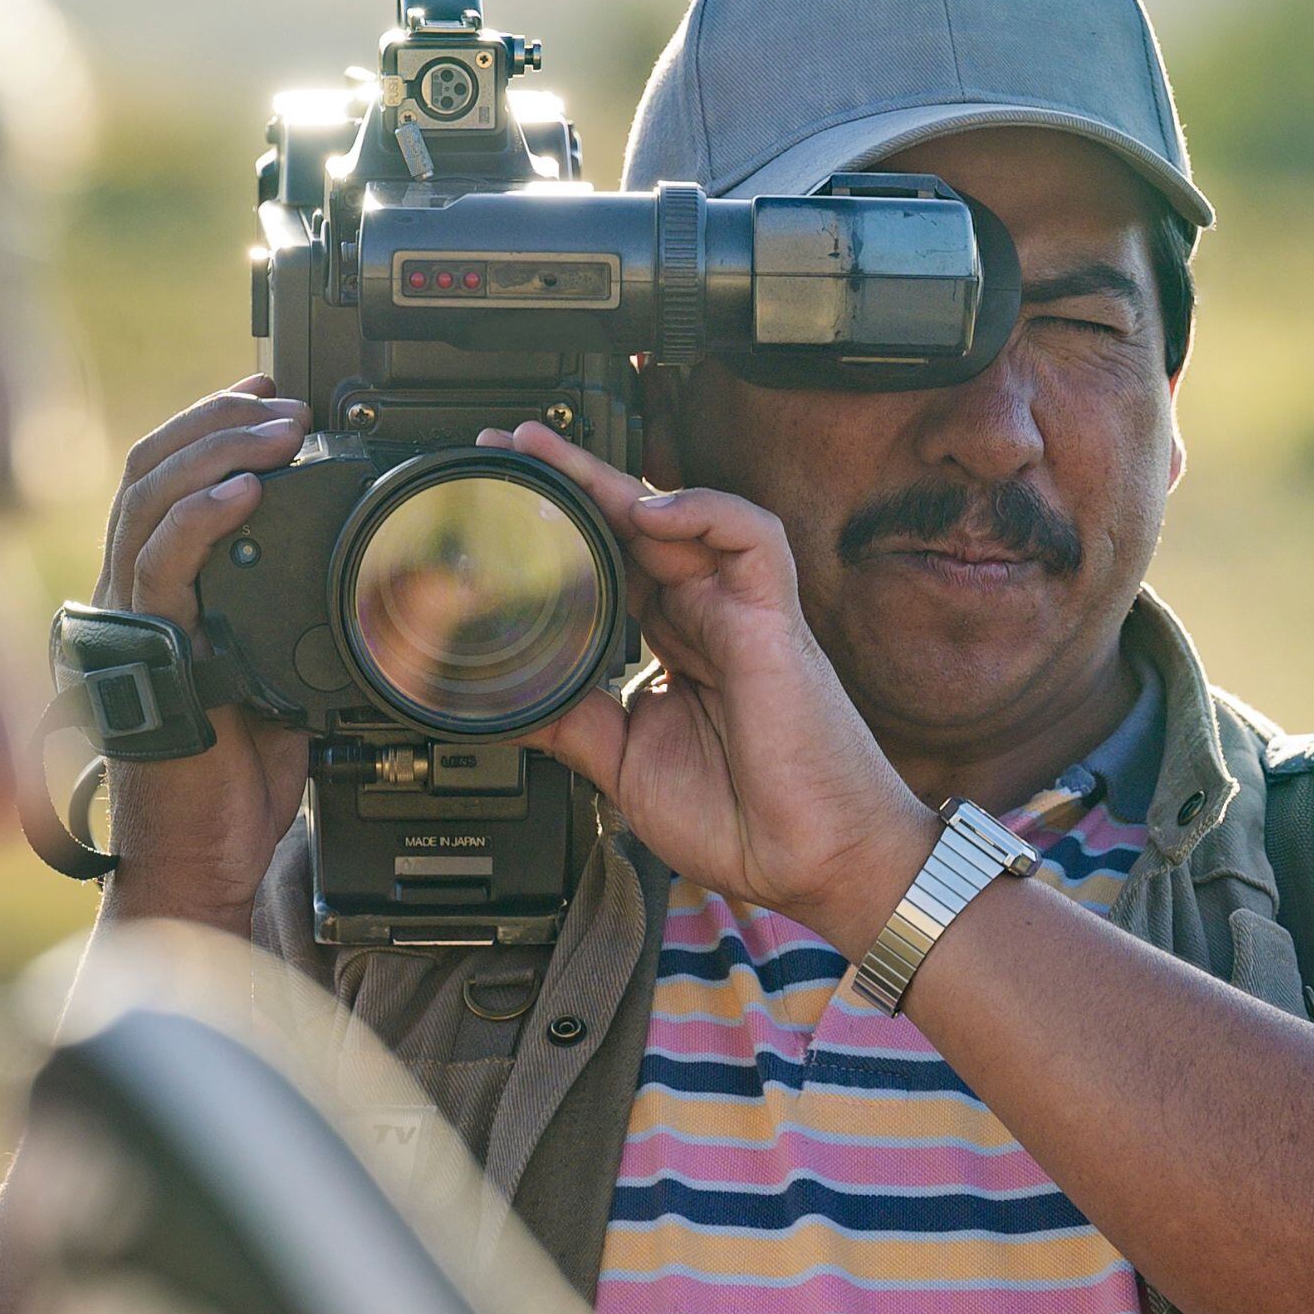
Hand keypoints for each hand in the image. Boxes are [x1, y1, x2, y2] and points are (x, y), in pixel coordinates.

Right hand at [92, 373, 311, 930]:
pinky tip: (244, 488)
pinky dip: (201, 515)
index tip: (275, 396)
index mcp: (164, 590)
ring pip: (149, 497)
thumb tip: (384, 573)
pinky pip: (161, 564)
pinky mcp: (144, 651)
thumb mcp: (286, 673)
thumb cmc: (237, 776)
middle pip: (153, 468)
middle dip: (218, 417)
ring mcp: (134, 619)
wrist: (207, 854)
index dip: (214, 425)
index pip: (170, 480)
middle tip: (284, 398)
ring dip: (217, 448)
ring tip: (276, 428)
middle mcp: (137, 594)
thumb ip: (305, 616)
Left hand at [480, 422, 938, 958]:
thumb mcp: (623, 763)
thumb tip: (503, 703)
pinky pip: (751, 536)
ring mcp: (741, 612)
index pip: (613, 561)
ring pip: (686, 514)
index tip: (506, 506)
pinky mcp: (775, 619)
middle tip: (511, 449)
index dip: (564, 527)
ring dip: (618, 480)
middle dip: (575, 479)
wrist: (810, 863)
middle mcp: (706, 616)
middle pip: (638, 524)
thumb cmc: (743, 819)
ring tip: (556, 458)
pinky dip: (704, 511)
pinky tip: (650, 511)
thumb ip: (569, 721)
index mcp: (673, 641)